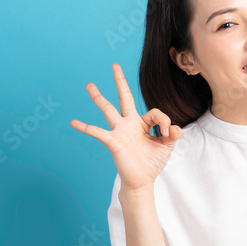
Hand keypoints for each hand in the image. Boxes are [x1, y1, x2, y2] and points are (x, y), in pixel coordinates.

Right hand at [70, 64, 181, 190]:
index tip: (167, 133)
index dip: (163, 121)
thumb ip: (173, 134)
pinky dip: (85, 127)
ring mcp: (119, 131)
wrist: (143, 180)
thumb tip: (173, 127)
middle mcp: (129, 123)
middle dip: (120, 82)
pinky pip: (97, 132)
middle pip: (125, 98)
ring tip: (89, 85)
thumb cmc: (153, 161)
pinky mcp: (113, 142)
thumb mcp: (168, 146)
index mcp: (143, 123)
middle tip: (115, 65)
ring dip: (99, 98)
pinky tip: (73, 123)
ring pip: (108, 110)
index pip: (154, 112)